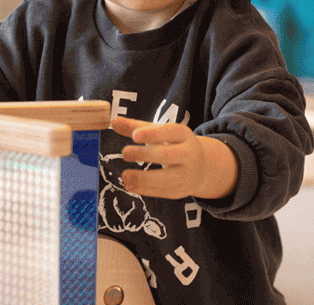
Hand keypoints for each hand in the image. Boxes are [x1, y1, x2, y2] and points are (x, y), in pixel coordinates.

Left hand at [112, 116, 236, 199]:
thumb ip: (136, 127)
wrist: (201, 167)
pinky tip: (130, 185)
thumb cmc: (173, 144)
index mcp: (183, 135)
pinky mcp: (180, 191)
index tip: (134, 136)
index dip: (152, 134)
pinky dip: (144, 190)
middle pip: (167, 155)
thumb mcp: (159, 133)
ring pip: (166, 179)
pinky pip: (162, 192)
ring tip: (124, 175)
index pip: (170, 132)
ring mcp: (186, 174)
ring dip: (143, 178)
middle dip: (145, 154)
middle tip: (124, 153)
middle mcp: (189, 154)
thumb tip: (113, 121)